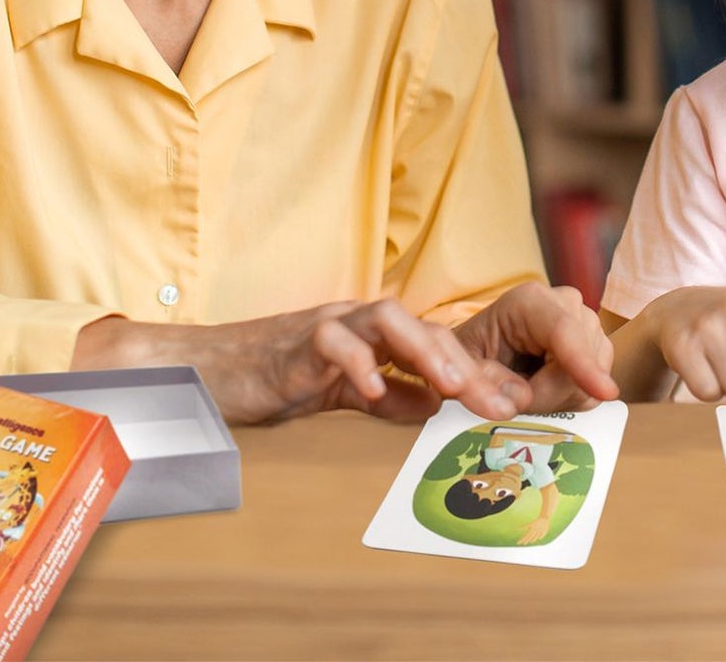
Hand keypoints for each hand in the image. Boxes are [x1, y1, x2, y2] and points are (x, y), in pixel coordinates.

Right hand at [73, 299, 528, 426]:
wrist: (210, 368)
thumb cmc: (278, 378)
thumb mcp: (343, 392)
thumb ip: (386, 396)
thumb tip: (431, 407)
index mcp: (376, 336)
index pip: (437, 348)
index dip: (478, 375)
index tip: (515, 407)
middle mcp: (359, 321)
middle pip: (425, 327)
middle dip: (467, 364)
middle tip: (500, 403)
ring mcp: (328, 324)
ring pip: (387, 318)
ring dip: (425, 350)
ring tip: (453, 387)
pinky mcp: (294, 341)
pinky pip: (331, 342)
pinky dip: (356, 363)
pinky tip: (373, 391)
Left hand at [453, 282, 618, 411]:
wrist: (486, 346)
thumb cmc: (474, 351)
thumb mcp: (463, 365)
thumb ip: (485, 380)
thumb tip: (521, 398)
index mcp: (529, 301)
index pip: (563, 331)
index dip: (583, 363)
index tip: (604, 392)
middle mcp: (565, 304)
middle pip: (579, 364)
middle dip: (548, 395)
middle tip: (515, 395)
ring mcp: (586, 324)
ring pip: (591, 379)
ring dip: (558, 398)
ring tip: (529, 387)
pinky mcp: (597, 346)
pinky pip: (594, 389)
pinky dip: (570, 399)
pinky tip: (548, 388)